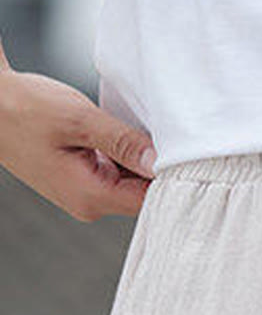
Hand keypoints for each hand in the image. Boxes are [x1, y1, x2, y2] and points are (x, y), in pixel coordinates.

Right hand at [0, 40, 156, 221]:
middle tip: (167, 136)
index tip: (185, 152)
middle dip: (159, 167)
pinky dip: (126, 157)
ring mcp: (87, 196)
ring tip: (141, 132)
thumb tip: (161, 162)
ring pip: (133, 183)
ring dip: (141, 160)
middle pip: (144, 194)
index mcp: (90, 198)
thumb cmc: (24, 108)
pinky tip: (125, 136)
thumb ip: (124, 143)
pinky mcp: (84, 182)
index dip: (171, 177)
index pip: (150, 200)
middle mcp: (90, 205)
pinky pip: (119, 175)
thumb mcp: (80, 120)